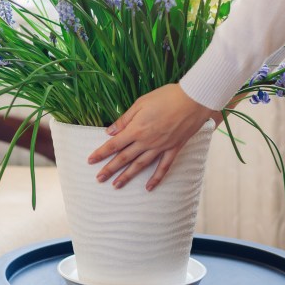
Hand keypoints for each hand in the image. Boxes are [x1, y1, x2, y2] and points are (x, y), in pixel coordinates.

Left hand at [87, 84, 216, 190]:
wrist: (194, 99)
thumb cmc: (166, 97)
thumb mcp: (140, 103)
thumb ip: (124, 119)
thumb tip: (110, 132)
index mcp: (136, 129)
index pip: (114, 144)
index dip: (101, 153)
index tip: (90, 161)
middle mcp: (146, 141)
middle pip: (124, 158)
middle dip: (109, 169)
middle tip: (99, 179)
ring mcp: (161, 147)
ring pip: (140, 165)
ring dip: (127, 176)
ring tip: (116, 185)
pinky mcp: (174, 148)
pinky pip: (164, 167)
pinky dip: (156, 178)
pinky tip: (148, 187)